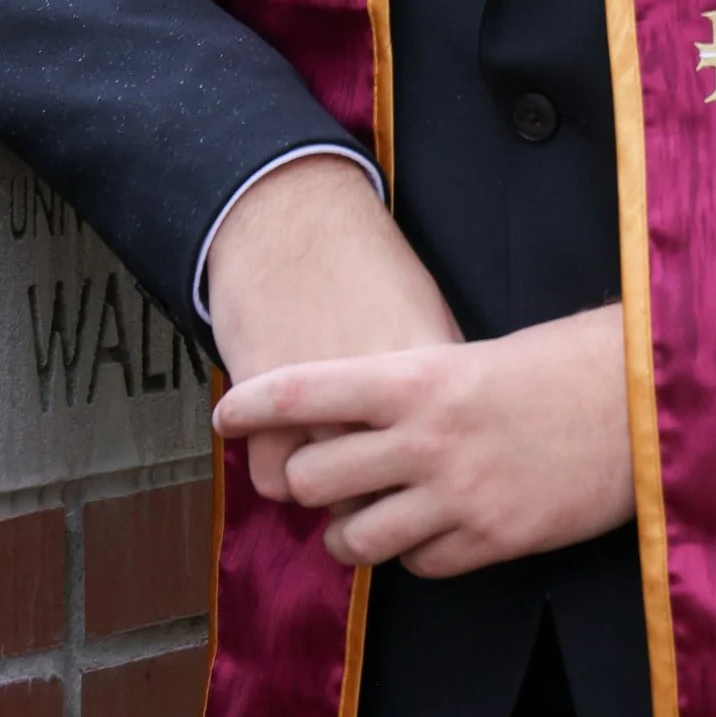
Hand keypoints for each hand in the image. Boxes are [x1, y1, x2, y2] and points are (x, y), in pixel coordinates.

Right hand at [203, 155, 457, 507]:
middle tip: (364, 482)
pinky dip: (273, 468)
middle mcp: (384, 403)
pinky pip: (272, 479)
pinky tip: (278, 443)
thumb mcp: (423, 313)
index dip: (431, 482)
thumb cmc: (360, 261)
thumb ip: (436, 379)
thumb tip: (447, 434)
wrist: (289, 217)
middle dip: (375, 500)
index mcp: (432, 378)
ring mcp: (325, 408)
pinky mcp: (269, 406)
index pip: (445, 468)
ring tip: (317, 459)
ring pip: (327, 495)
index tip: (420, 480)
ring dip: (320, 485)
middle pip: (386, 497)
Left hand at [215, 304, 632, 577]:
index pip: (306, 391)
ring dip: (349, 534)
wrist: (648, 401)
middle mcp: (426, 438)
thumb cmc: (570, 363)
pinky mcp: (493, 540)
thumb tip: (363, 418)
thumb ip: (417, 388)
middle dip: (306, 485)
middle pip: (311, 478)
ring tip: (365, 521)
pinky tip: (433, 532)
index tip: (223, 416)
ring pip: (354, 539)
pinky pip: (418, 566)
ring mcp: (457, 495)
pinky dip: (415, 555)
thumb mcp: (479, 354)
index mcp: (419, 376)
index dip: (251, 405)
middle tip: (319, 481)